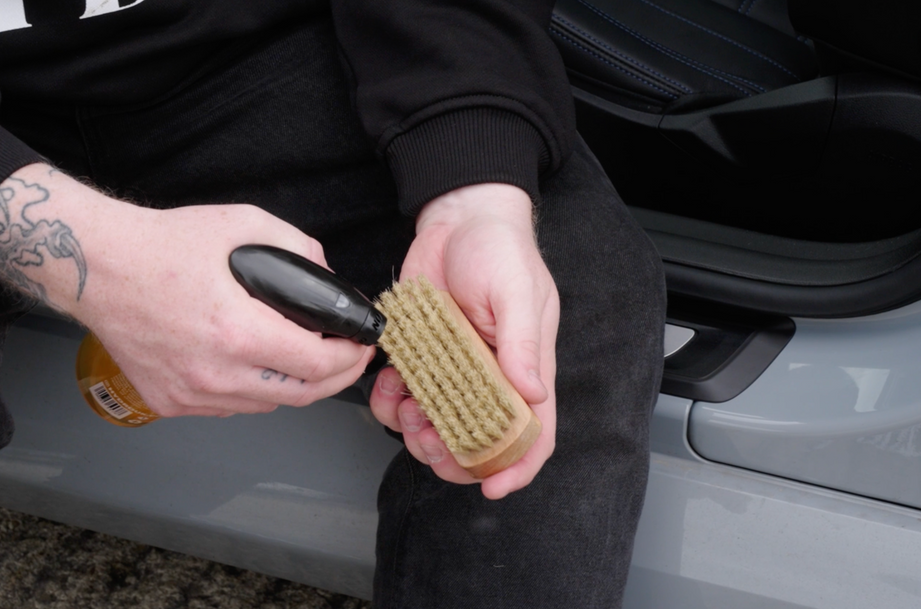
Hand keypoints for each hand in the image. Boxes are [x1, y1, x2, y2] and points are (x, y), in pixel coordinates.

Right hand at [0, 164, 374, 417]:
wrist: (97, 267)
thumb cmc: (161, 245)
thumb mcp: (241, 223)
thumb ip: (296, 247)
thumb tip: (326, 276)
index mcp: (236, 331)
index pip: (317, 364)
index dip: (350, 357)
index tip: (361, 344)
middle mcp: (214, 372)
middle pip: (300, 396)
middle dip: (335, 378)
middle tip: (346, 358)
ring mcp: (190, 393)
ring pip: (266, 405)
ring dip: (293, 386)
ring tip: (303, 359)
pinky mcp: (170, 402)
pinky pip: (228, 407)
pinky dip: (251, 391)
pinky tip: (253, 365)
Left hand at [368, 183, 557, 498]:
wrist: (457, 215)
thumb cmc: (500, 248)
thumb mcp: (517, 292)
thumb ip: (522, 342)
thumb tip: (531, 392)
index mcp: (525, 368)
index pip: (533, 432)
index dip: (518, 466)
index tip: (493, 487)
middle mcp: (489, 375)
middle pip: (477, 439)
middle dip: (453, 455)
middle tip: (430, 447)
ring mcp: (451, 368)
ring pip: (435, 423)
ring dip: (417, 431)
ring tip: (406, 414)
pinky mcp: (419, 354)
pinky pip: (402, 393)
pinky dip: (389, 401)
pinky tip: (388, 388)